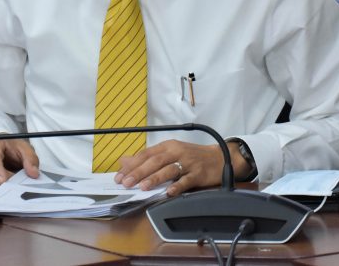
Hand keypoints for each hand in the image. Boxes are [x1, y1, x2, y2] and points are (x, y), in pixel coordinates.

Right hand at [0, 139, 39, 187]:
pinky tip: (3, 178)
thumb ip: (30, 159)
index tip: (4, 181)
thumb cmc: (10, 146)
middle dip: (6, 180)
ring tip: (10, 174)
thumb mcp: (24, 148)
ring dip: (2, 183)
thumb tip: (34, 173)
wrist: (0, 146)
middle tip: (17, 181)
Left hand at [114, 139, 248, 197]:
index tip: (119, 176)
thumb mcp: (169, 153)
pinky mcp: (199, 173)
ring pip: (169, 170)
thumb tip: (124, 161)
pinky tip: (169, 192)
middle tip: (126, 183)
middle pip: (155, 161)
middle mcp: (177, 152)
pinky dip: (178, 186)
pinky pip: (187, 180)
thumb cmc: (191, 157)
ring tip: (143, 187)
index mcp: (168, 146)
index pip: (146, 154)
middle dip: (139, 172)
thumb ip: (147, 158)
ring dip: (155, 178)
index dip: (132, 165)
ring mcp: (188, 162)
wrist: (219, 158)